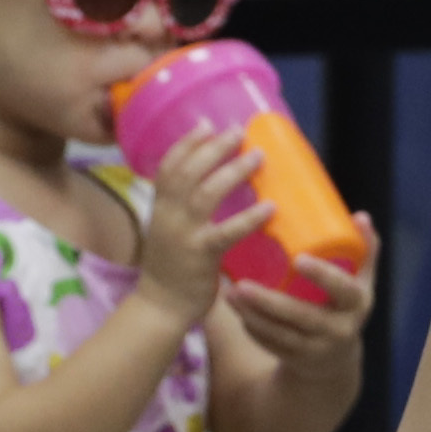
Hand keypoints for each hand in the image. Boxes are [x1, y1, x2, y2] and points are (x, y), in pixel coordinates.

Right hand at [119, 117, 262, 321]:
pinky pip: (227, 232)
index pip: (168, 166)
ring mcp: (183, 234)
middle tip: (239, 132)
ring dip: (234, 171)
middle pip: (188, 171)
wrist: (160, 307)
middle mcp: (168, 216)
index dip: (186, 143)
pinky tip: (269, 208)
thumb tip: (214, 186)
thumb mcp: (169, 232)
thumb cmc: (171, 269)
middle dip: (214, 147)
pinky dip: (249, 218)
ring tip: (258, 157)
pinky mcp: (200, 255)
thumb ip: (184, 210)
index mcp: (160, 208)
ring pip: (206, 193)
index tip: (206, 124)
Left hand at [217, 222, 378, 382]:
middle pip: (302, 316)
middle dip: (269, 302)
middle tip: (242, 283)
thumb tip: (360, 216)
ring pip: (279, 334)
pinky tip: (234, 309)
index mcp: (357, 303)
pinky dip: (250, 326)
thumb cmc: (345, 304)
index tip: (298, 259)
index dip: (322, 275)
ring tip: (229, 292)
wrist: (336, 359)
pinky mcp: (294, 359)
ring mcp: (316, 349)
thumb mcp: (361, 280)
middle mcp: (339, 330)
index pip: (342, 289)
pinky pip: (269, 344)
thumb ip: (364, 248)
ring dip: (252, 314)